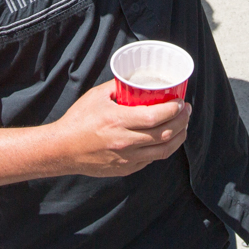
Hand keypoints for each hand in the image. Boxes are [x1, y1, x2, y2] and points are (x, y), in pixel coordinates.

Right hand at [49, 79, 191, 176]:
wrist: (63, 149)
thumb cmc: (78, 120)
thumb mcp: (96, 96)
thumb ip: (118, 87)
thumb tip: (137, 79)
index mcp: (118, 121)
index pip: (156, 117)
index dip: (174, 110)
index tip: (181, 102)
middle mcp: (125, 142)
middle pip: (165, 134)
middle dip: (182, 121)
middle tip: (186, 111)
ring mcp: (127, 158)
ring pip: (163, 151)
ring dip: (178, 137)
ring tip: (183, 127)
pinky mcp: (126, 169)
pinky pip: (151, 159)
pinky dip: (163, 149)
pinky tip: (166, 140)